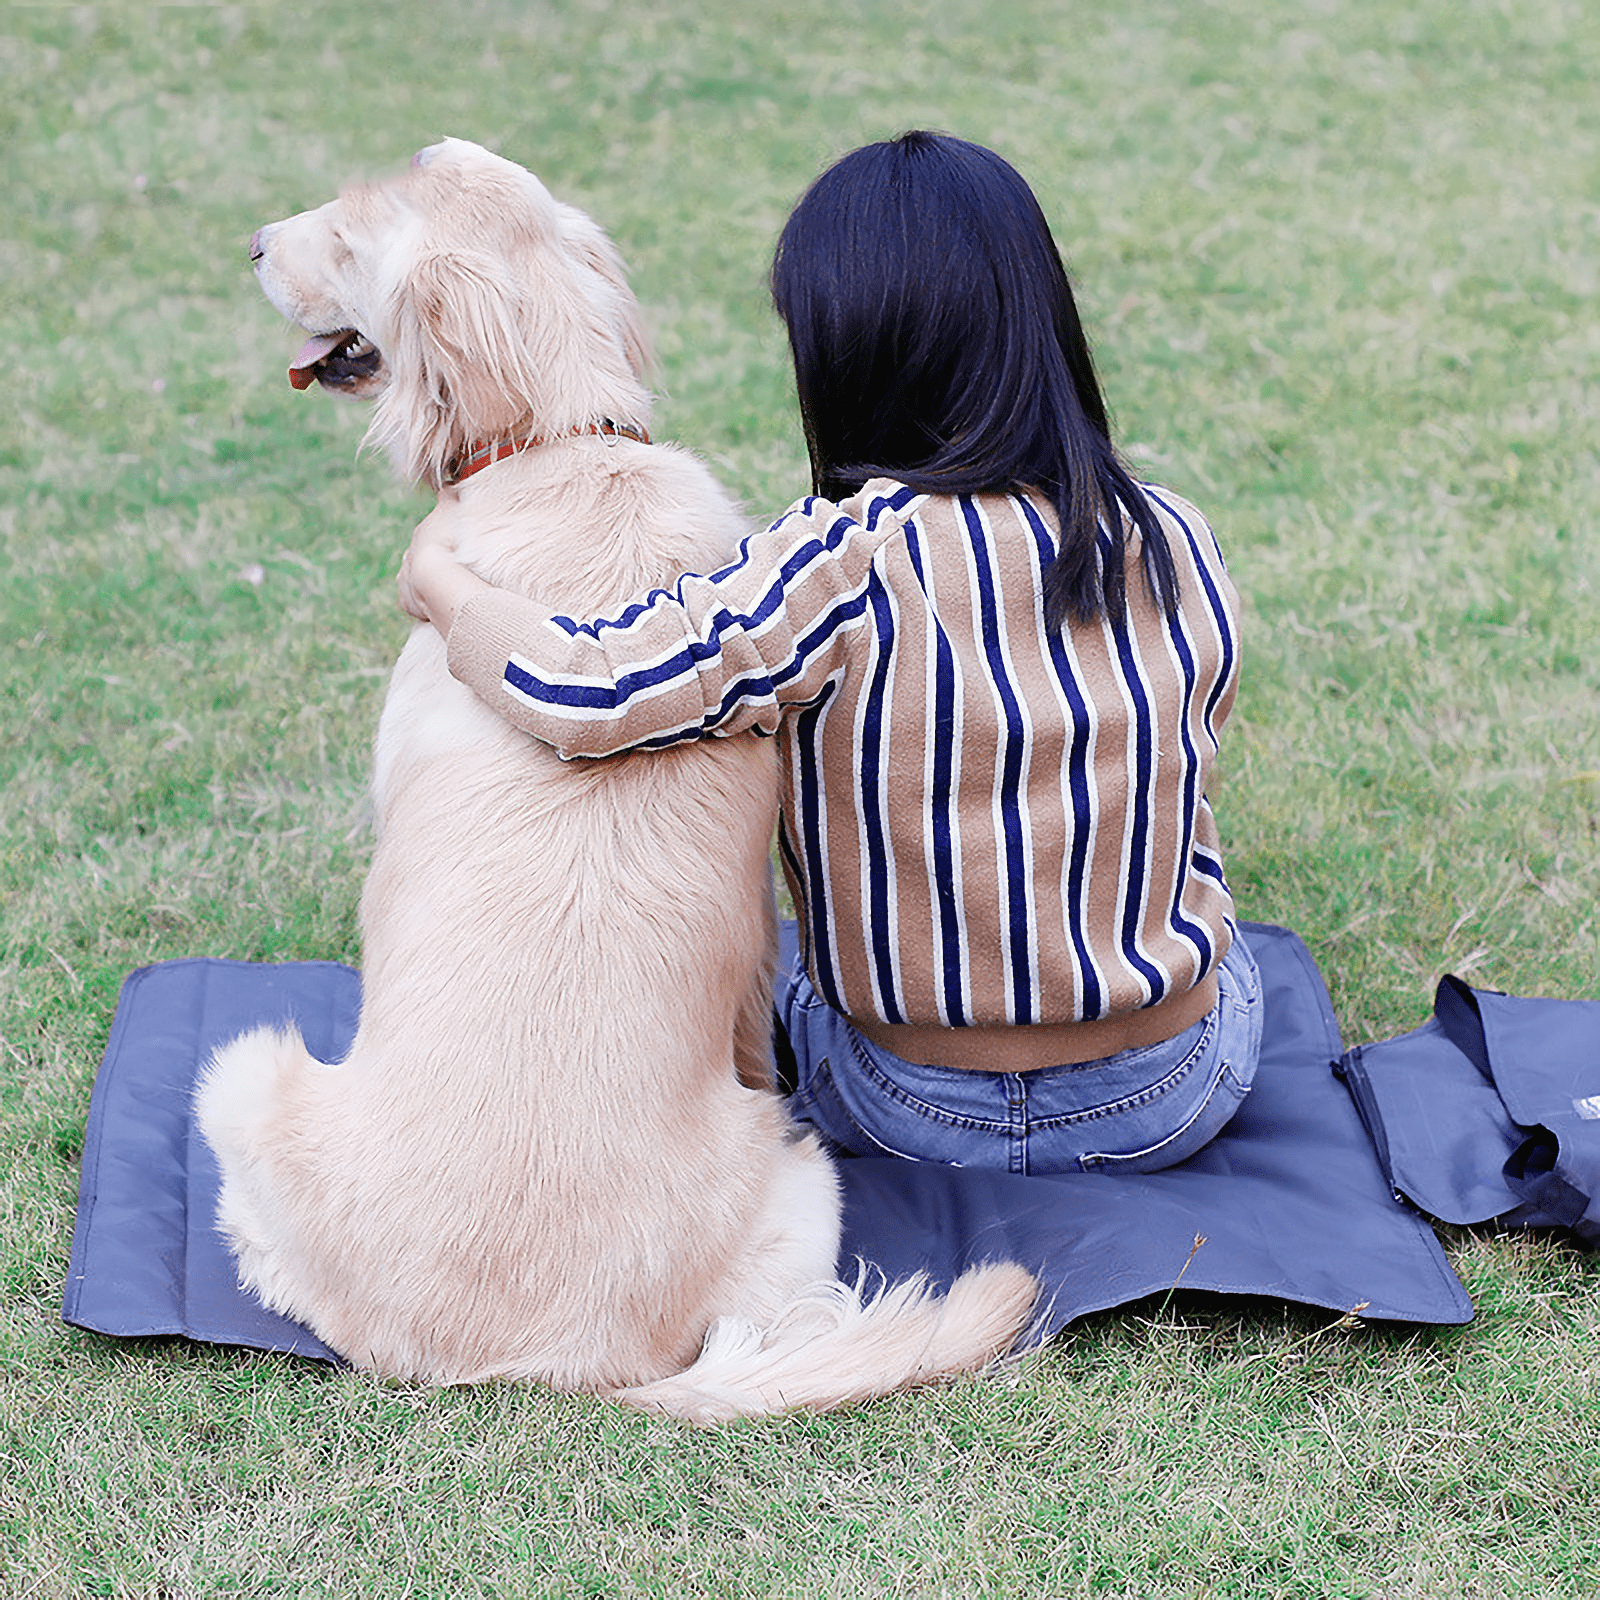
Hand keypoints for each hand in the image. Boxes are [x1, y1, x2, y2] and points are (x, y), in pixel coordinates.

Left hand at [398, 491, 489, 634]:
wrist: (436, 578)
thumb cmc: (449, 542)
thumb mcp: (452, 511)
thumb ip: (449, 497)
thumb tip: (447, 485)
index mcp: (421, 536)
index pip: (429, 536)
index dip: (441, 539)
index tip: (451, 543)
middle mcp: (408, 558)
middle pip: (417, 558)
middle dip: (430, 562)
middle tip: (449, 568)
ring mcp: (406, 581)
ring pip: (413, 582)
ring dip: (425, 584)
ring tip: (443, 590)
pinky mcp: (408, 603)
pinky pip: (413, 604)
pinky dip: (422, 604)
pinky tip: (434, 606)